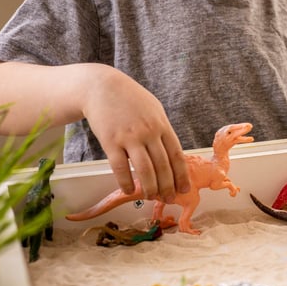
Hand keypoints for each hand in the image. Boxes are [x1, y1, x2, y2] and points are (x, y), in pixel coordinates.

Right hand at [81, 65, 189, 200]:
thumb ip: (162, 131)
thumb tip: (171, 154)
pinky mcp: (110, 141)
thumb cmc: (130, 99)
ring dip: (150, 188)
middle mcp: (149, 132)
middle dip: (167, 186)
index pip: (177, 155)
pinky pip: (120, 167)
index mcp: (162, 125)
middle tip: (168, 199)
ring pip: (144, 169)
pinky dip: (125, 181)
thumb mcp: (154, 110)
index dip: (182, 175)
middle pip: (162, 166)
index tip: (184, 189)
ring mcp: (130, 137)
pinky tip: (129, 190)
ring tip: (151, 197)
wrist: (102, 86)